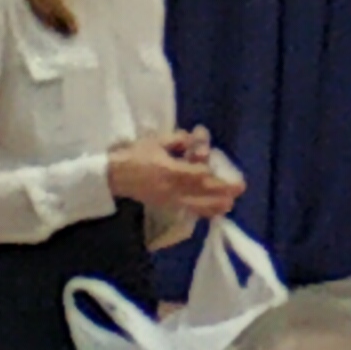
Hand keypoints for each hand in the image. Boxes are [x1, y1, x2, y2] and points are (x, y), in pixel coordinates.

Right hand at [110, 132, 241, 216]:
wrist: (114, 175)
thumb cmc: (134, 155)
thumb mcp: (156, 141)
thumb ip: (178, 140)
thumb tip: (193, 140)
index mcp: (171, 172)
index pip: (200, 177)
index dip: (218, 180)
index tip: (234, 181)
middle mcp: (172, 189)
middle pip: (202, 196)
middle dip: (220, 195)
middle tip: (236, 194)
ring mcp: (168, 200)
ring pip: (196, 206)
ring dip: (212, 206)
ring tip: (227, 206)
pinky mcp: (164, 205)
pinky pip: (187, 209)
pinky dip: (200, 210)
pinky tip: (209, 209)